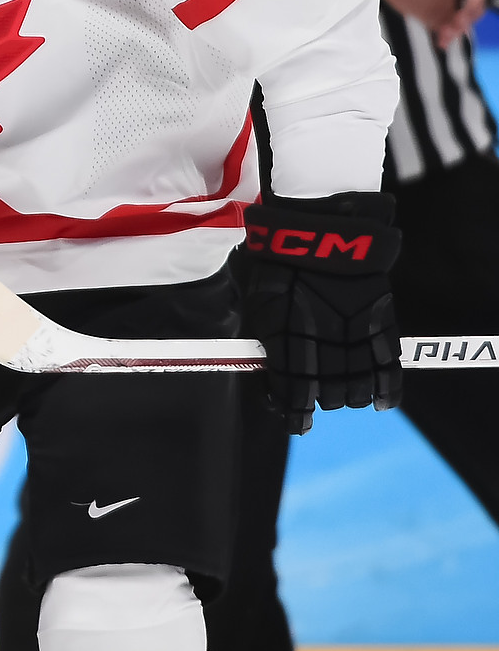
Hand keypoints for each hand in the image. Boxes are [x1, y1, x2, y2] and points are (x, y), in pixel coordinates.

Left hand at [240, 192, 401, 433]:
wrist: (324, 231)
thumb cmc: (282, 264)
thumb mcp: (261, 302)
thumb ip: (268, 340)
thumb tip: (269, 369)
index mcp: (288, 342)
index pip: (292, 394)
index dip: (291, 413)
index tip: (292, 419)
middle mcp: (324, 347)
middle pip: (327, 397)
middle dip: (319, 400)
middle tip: (314, 393)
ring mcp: (355, 339)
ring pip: (356, 391)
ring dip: (349, 397)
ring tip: (342, 392)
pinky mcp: (382, 328)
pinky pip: (389, 372)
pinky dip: (386, 393)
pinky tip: (380, 403)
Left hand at [379, 0, 486, 47]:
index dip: (473, 3)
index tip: (462, 12)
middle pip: (471, 11)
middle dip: (465, 20)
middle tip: (454, 26)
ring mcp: (446, 6)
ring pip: (458, 23)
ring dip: (455, 31)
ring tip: (445, 36)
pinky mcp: (433, 17)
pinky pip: (443, 29)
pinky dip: (444, 36)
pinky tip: (441, 42)